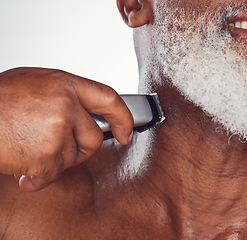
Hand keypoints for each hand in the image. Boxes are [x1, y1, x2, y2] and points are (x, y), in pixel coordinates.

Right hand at [0, 67, 133, 190]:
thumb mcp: (34, 83)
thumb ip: (64, 95)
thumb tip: (86, 111)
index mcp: (64, 84)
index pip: (109, 99)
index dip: (123, 117)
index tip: (126, 132)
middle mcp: (65, 105)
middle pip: (94, 137)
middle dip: (80, 149)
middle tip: (56, 147)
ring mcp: (57, 130)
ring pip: (73, 157)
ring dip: (53, 160)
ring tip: (28, 147)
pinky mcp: (47, 156)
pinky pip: (54, 173)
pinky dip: (39, 175)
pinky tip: (21, 165)